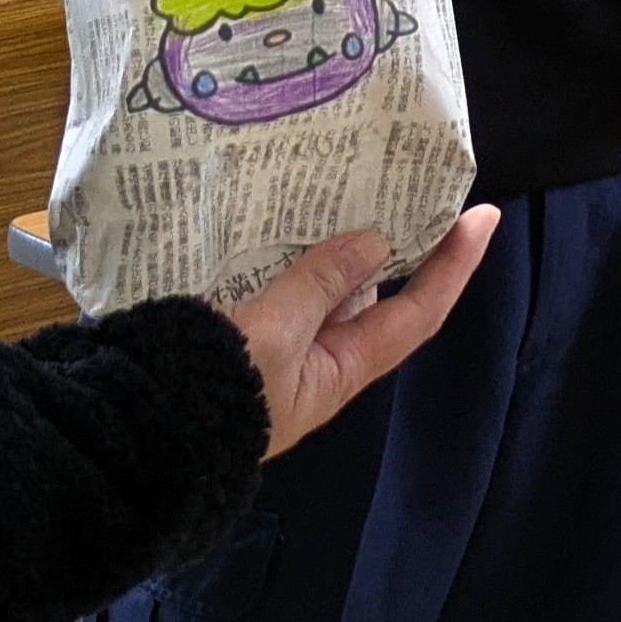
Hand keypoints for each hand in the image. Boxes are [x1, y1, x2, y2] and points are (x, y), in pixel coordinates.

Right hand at [225, 208, 498, 456]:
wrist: (137, 432)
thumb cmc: (214, 387)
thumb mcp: (275, 331)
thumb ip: (322, 282)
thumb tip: (377, 242)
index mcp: (343, 370)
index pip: (419, 311)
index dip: (454, 265)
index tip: (482, 215)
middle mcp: (322, 363)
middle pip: (380, 298)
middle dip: (403, 247)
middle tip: (414, 190)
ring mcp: (282, 352)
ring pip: (330, 289)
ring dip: (344, 244)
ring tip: (357, 189)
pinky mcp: (242, 338)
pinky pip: (286, 291)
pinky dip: (296, 255)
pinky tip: (289, 222)